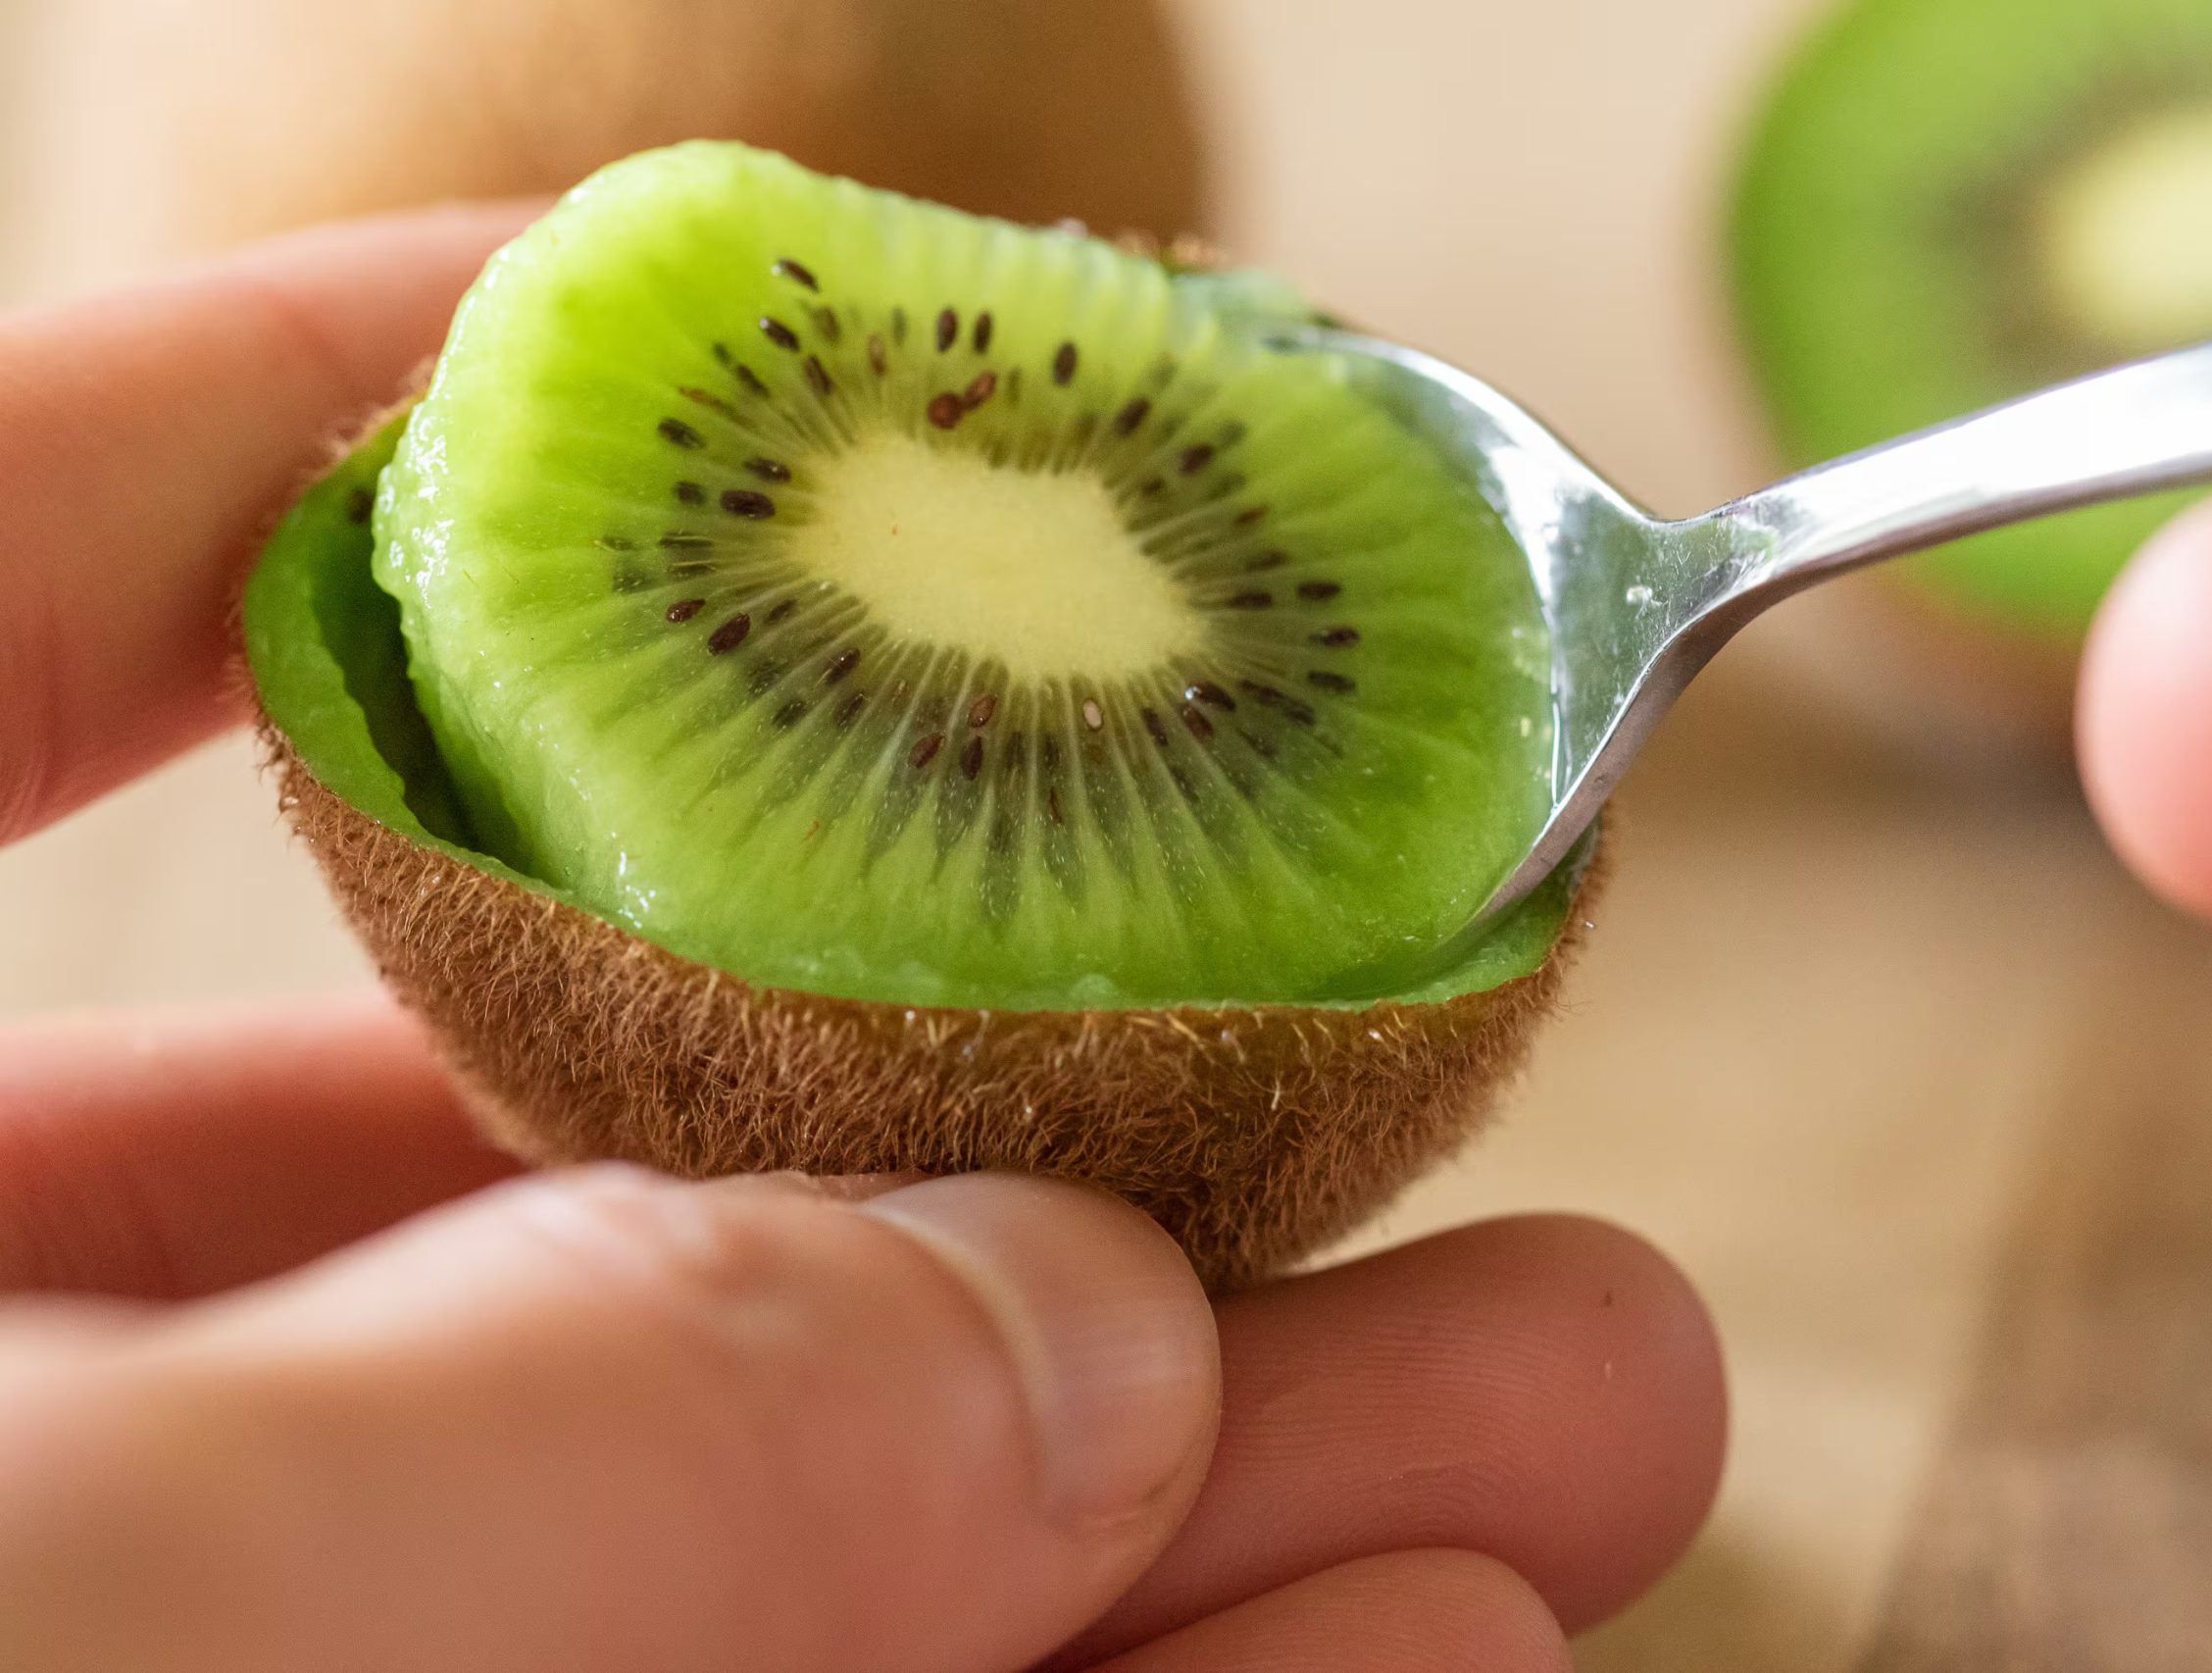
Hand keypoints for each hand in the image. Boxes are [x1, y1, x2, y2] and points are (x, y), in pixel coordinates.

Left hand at [0, 214, 1723, 1669]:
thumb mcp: (71, 1569)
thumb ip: (545, 1405)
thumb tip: (1062, 1328)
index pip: (31, 575)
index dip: (361, 403)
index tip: (730, 351)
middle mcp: (4, 1375)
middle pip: (542, 1145)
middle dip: (1032, 1091)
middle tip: (1417, 1018)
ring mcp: (198, 1640)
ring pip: (735, 1514)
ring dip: (1185, 1466)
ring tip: (1578, 1405)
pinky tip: (1409, 1652)